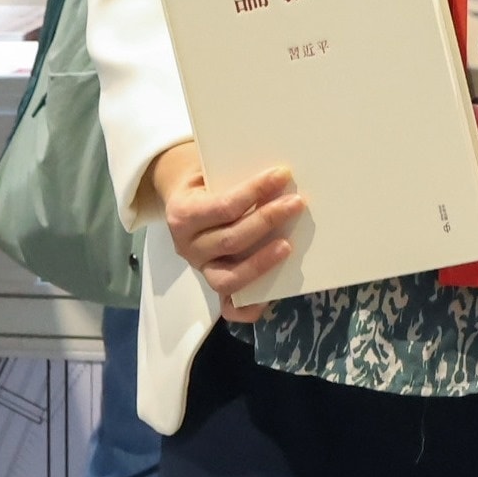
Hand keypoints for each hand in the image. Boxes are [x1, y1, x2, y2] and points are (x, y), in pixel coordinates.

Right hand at [149, 141, 304, 322]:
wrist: (181, 199)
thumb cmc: (203, 181)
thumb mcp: (207, 169)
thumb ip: (233, 172)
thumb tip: (277, 174)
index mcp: (183, 213)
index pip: (224, 206)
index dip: (255, 191)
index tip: (282, 175)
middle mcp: (187, 246)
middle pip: (231, 239)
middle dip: (267, 220)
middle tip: (296, 203)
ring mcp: (200, 269)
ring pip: (229, 277)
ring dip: (262, 262)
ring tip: (288, 246)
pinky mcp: (212, 285)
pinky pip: (228, 306)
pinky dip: (248, 307)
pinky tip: (269, 297)